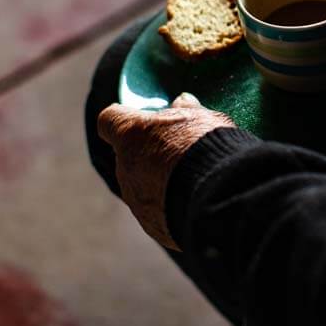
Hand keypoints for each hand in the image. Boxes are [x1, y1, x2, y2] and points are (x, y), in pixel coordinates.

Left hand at [97, 93, 234, 250]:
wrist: (217, 194)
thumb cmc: (205, 147)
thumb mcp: (201, 117)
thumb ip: (187, 109)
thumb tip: (183, 101)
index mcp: (131, 135)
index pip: (108, 120)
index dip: (122, 118)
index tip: (136, 119)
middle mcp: (125, 168)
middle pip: (128, 156)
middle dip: (149, 154)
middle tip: (179, 152)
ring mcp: (136, 200)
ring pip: (142, 186)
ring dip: (160, 182)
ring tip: (193, 180)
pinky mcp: (151, 224)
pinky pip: (157, 211)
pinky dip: (171, 206)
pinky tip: (195, 201)